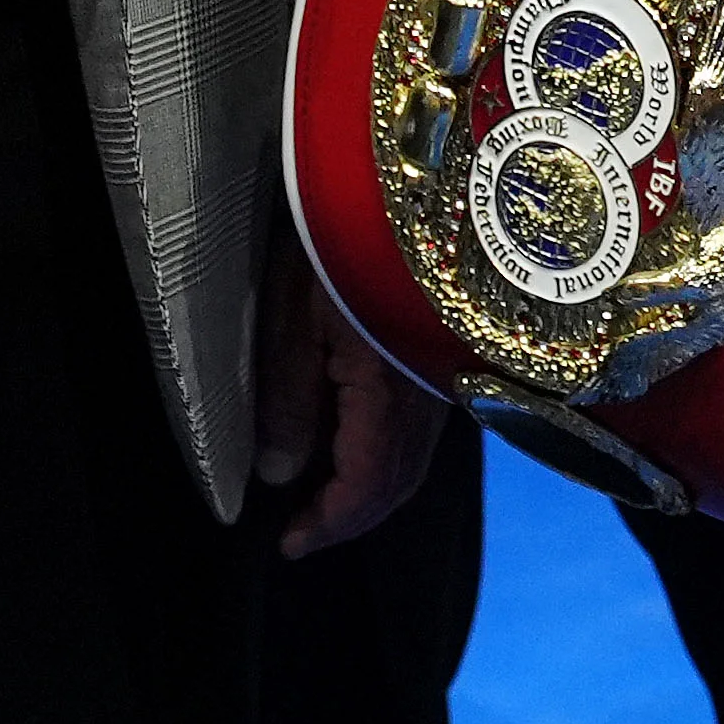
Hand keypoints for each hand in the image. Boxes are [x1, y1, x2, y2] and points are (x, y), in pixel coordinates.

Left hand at [255, 253, 438, 557]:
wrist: (409, 177)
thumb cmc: (340, 242)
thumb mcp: (293, 316)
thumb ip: (286, 401)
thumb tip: (278, 475)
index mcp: (389, 396)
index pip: (365, 488)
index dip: (328, 524)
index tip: (288, 545)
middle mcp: (429, 396)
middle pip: (397, 482)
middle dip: (350, 516)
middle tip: (304, 532)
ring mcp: (443, 374)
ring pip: (412, 456)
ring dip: (369, 487)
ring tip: (322, 494)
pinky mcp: (445, 350)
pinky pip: (419, 425)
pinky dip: (386, 451)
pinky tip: (355, 440)